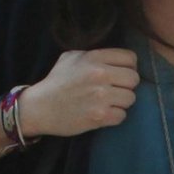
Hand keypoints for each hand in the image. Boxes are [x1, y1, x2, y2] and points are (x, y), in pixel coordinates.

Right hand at [18, 49, 139, 138]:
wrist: (40, 107)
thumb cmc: (56, 82)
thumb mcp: (71, 58)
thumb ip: (94, 56)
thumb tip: (117, 59)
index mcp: (94, 58)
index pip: (130, 58)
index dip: (128, 67)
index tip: (120, 74)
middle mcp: (99, 75)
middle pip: (134, 79)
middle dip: (126, 85)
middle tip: (114, 90)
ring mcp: (100, 96)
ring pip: (130, 98)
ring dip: (121, 102)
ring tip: (107, 102)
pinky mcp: (100, 116)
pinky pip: (122, 116)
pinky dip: (114, 117)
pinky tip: (102, 113)